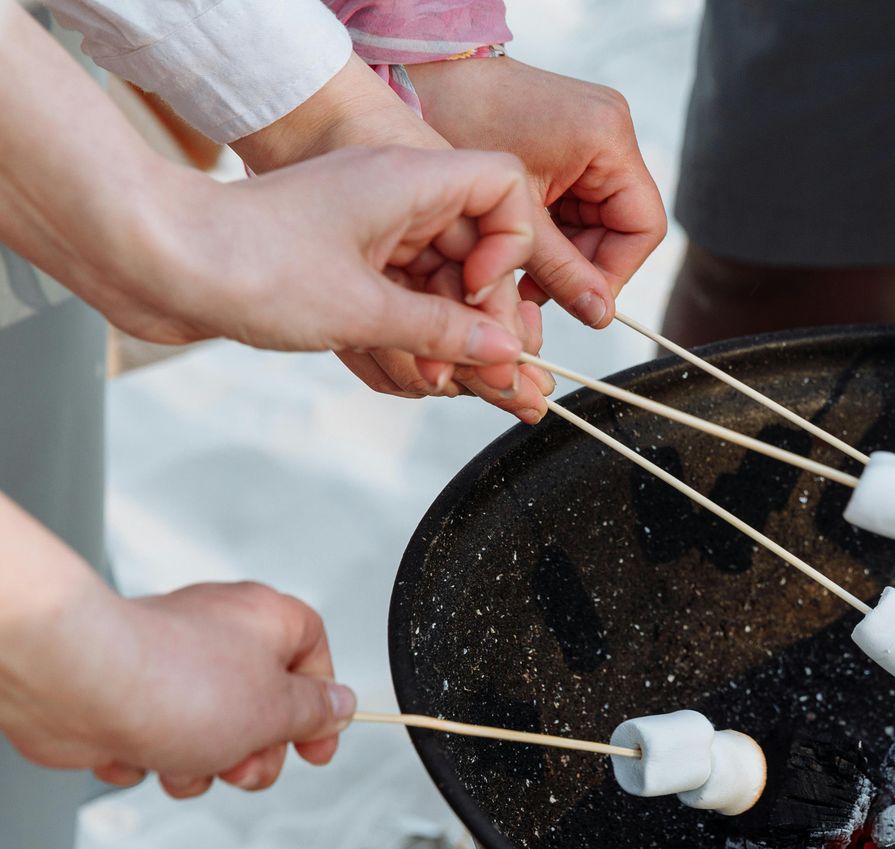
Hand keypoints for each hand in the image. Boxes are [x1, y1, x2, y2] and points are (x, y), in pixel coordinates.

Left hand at [0, 578, 354, 798]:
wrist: (77, 684)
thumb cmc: (174, 683)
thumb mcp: (277, 710)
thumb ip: (316, 712)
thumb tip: (338, 706)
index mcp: (266, 620)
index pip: (315, 657)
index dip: (320, 707)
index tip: (315, 746)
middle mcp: (217, 634)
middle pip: (262, 706)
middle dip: (254, 752)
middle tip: (243, 764)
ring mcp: (168, 663)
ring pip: (208, 731)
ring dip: (200, 763)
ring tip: (182, 759)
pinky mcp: (123, 692)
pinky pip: (155, 738)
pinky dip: (150, 755)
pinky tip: (139, 750)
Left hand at [128, 146, 536, 394]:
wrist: (151, 260)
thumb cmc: (246, 262)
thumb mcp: (362, 309)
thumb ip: (444, 333)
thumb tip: (502, 353)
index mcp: (407, 182)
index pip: (502, 191)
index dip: (510, 248)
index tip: (483, 297)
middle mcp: (391, 200)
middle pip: (474, 254)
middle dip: (481, 320)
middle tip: (492, 377)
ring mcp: (363, 233)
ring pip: (436, 287)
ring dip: (443, 342)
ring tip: (437, 385)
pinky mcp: (336, 266)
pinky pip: (396, 303)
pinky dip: (406, 341)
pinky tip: (405, 377)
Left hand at [408, 56, 666, 324]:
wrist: (417, 73)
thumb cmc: (457, 120)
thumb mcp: (515, 212)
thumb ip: (560, 269)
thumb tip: (599, 315)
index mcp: (607, 136)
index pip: (642, 227)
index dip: (613, 272)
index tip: (577, 300)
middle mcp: (611, 129)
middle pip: (620, 226)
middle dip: (580, 264)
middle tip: (535, 290)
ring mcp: (592, 132)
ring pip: (596, 219)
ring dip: (562, 251)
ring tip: (518, 268)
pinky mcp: (570, 139)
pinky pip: (576, 200)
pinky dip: (550, 229)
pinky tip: (516, 241)